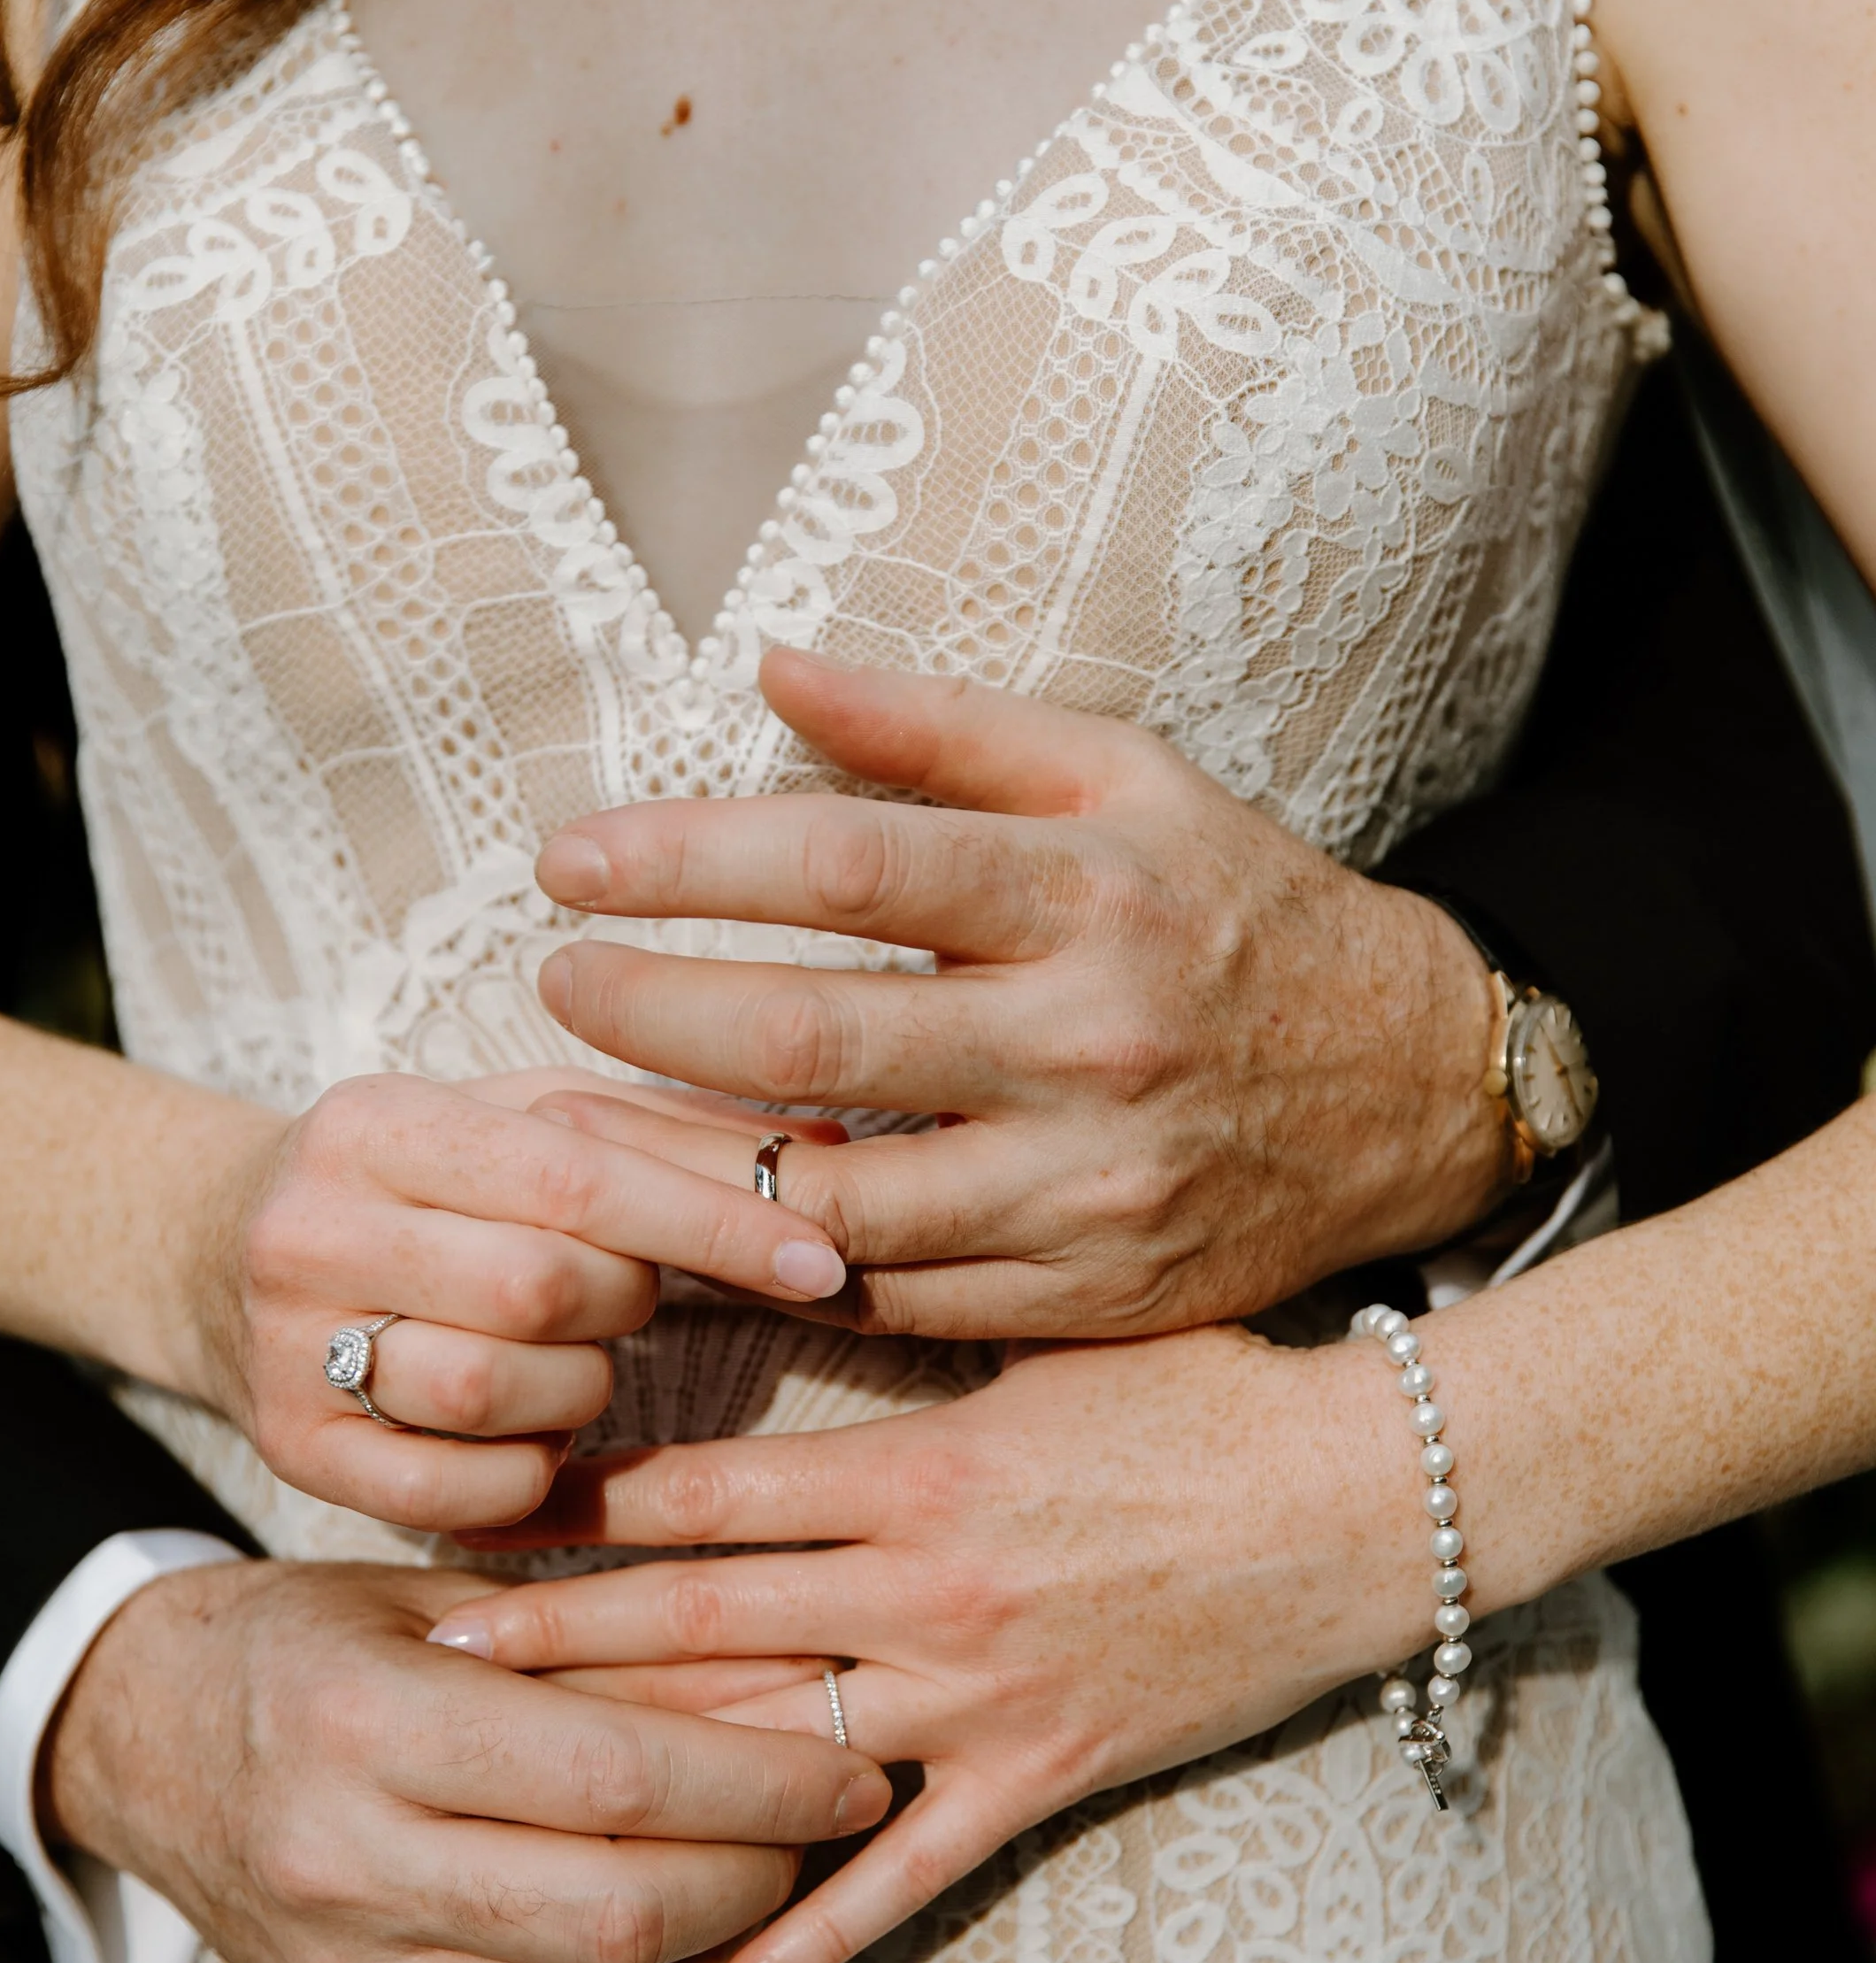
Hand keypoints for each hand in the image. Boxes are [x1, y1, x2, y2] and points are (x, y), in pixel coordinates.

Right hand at [43, 1557, 888, 1962]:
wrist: (144, 1741)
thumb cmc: (318, 1640)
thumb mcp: (451, 1602)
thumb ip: (615, 1646)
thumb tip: (803, 1682)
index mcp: (363, 1727)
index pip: (614, 1779)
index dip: (763, 1783)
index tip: (857, 1765)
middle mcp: (348, 1866)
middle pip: (622, 1914)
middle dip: (766, 1874)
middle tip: (836, 1826)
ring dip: (730, 1958)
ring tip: (781, 1883)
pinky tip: (704, 1956)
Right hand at [188, 1067, 846, 1528]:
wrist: (220, 1256)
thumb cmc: (431, 1183)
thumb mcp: (525, 1120)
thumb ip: (673, 1129)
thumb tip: (834, 1148)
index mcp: (374, 1122)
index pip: (576, 1174)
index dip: (714, 1223)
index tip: (821, 1261)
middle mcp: (308, 1230)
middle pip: (540, 1289)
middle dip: (626, 1303)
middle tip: (630, 1296)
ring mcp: (286, 1350)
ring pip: (495, 1395)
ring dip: (579, 1390)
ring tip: (569, 1358)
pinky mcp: (288, 1455)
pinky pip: (455, 1495)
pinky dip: (526, 1474)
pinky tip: (527, 1432)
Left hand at [423, 1331, 1429, 1962]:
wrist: (1362, 1500)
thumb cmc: (1211, 1397)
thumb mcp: (1052, 1344)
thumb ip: (923, 1342)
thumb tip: (808, 1282)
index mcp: (917, 1467)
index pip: (711, 1492)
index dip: (584, 1508)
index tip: (479, 1513)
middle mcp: (924, 1584)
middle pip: (706, 1620)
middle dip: (562, 1642)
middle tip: (430, 1662)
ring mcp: (981, 1691)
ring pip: (783, 1744)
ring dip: (653, 1777)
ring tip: (530, 1810)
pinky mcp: (1046, 1773)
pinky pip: (916, 1871)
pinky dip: (825, 1929)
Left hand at [530, 654, 1505, 1337]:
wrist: (1411, 1084)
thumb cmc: (1234, 908)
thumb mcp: (1120, 778)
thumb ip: (937, 729)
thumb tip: (766, 666)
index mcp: (1087, 891)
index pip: (842, 865)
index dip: (682, 862)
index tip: (568, 861)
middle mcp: (1088, 1042)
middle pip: (809, 1036)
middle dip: (643, 1012)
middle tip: (552, 985)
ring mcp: (1087, 1185)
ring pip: (832, 1194)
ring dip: (678, 1158)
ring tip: (578, 1112)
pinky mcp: (1086, 1293)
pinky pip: (892, 1296)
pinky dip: (780, 1256)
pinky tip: (699, 1212)